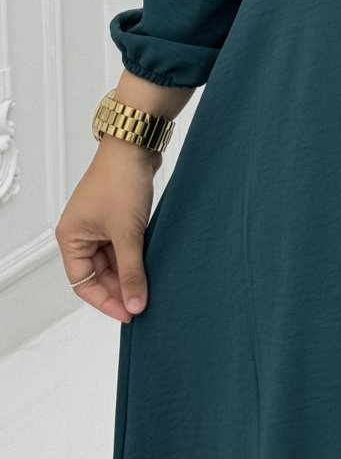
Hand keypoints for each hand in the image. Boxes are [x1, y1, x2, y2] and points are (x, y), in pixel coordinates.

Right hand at [54, 137, 160, 322]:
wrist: (136, 145)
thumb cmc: (120, 180)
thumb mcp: (127, 234)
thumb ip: (132, 272)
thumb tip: (135, 302)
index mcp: (71, 238)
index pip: (83, 283)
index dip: (106, 301)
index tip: (129, 313)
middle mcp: (82, 232)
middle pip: (99, 273)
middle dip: (120, 287)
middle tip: (142, 302)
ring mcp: (100, 223)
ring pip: (114, 260)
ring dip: (130, 271)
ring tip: (150, 285)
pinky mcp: (118, 215)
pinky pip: (125, 245)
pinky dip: (137, 255)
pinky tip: (152, 265)